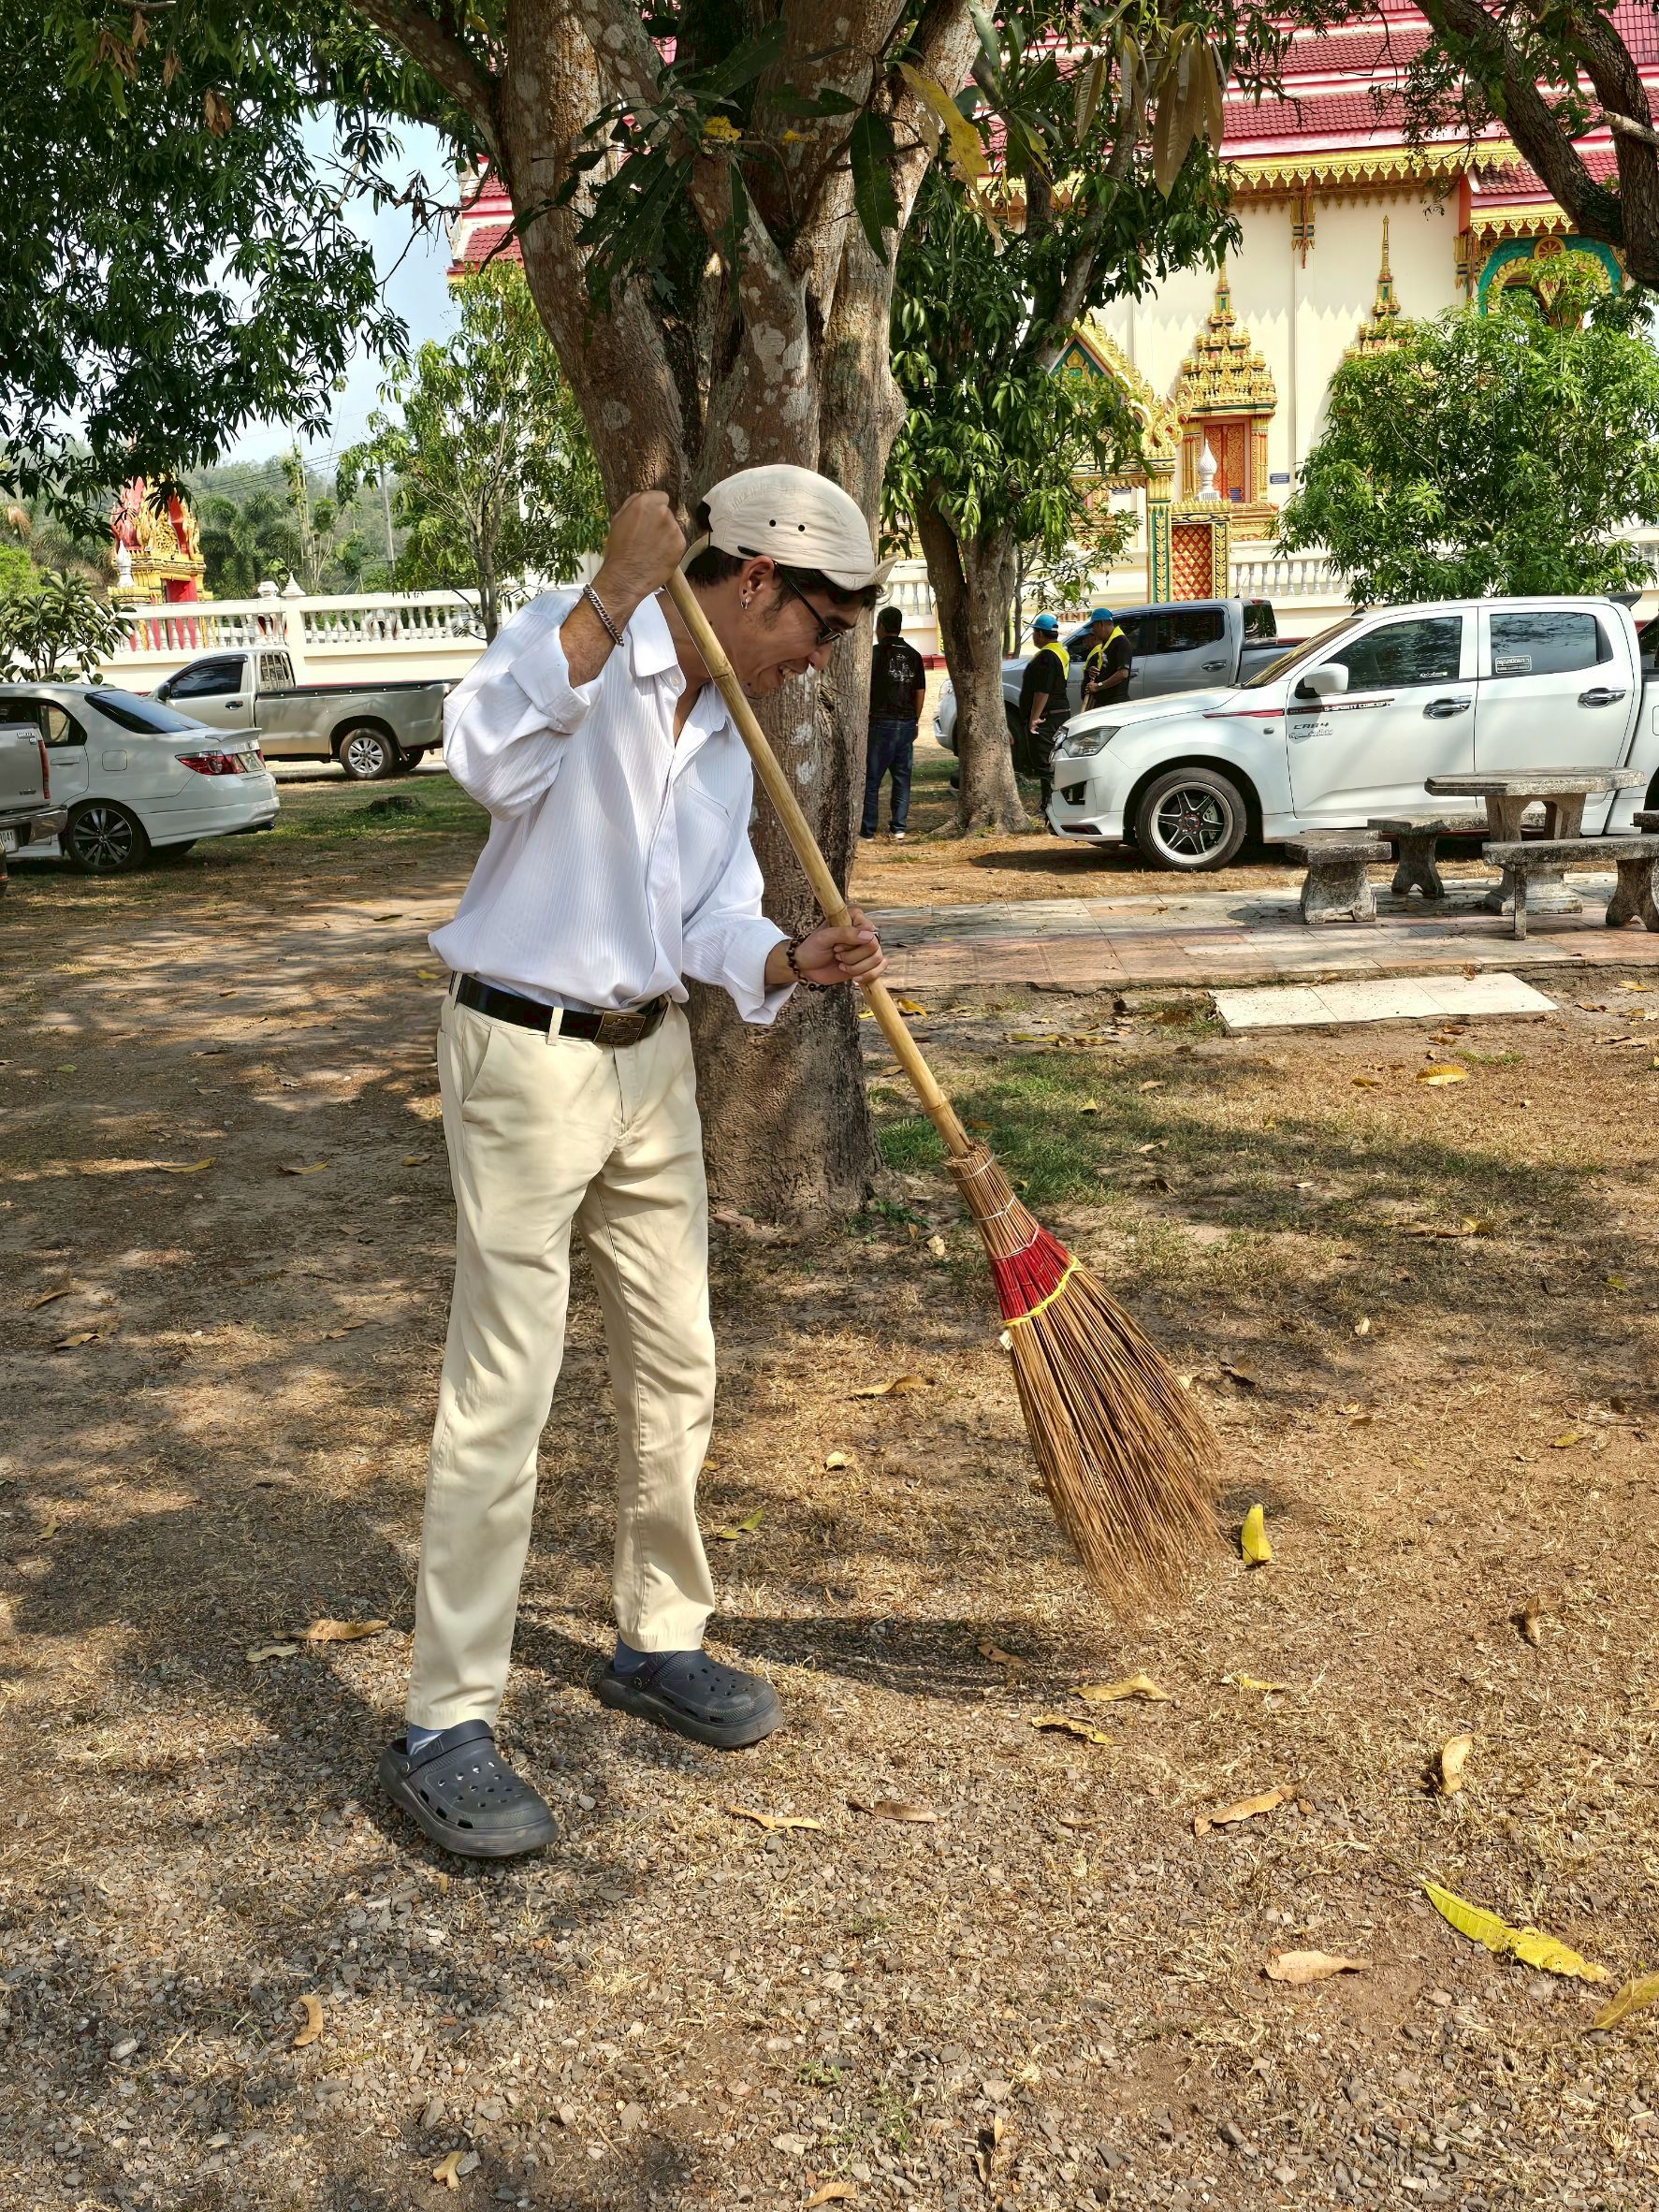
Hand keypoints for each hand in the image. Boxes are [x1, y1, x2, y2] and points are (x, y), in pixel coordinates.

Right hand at [594, 490, 686, 622]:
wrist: (625, 577)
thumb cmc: (618, 550)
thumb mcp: (618, 520)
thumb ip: (633, 504)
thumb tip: (643, 497)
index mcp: (645, 503)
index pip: (661, 496)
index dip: (655, 507)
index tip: (649, 519)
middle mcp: (662, 512)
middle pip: (667, 512)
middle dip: (659, 522)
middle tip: (647, 538)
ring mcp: (673, 528)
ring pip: (672, 527)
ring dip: (665, 535)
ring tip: (652, 549)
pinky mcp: (680, 544)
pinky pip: (677, 541)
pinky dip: (671, 548)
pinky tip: (659, 556)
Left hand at [792, 908, 884, 986]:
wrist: (806, 967)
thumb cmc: (812, 948)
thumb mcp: (824, 938)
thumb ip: (845, 934)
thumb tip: (869, 935)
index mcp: (854, 918)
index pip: (868, 928)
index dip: (853, 941)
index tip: (836, 945)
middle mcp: (863, 932)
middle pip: (873, 946)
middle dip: (852, 956)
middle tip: (836, 954)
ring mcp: (866, 949)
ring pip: (876, 959)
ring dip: (856, 967)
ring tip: (841, 965)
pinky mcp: (866, 964)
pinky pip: (879, 970)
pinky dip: (867, 976)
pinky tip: (854, 978)